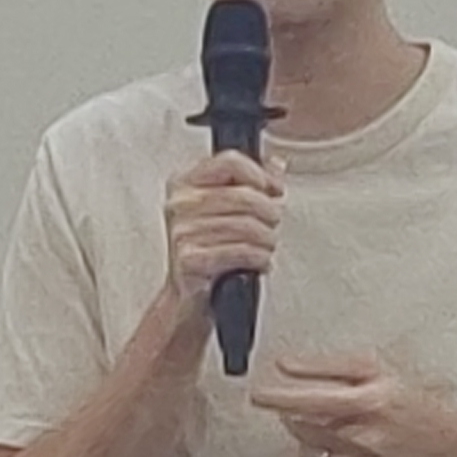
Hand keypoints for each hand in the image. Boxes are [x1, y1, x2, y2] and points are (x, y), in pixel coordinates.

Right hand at [163, 151, 282, 316]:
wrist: (189, 295)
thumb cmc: (209, 248)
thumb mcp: (227, 208)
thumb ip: (253, 181)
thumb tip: (276, 165)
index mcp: (184, 182)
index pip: (230, 162)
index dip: (260, 174)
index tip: (273, 189)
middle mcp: (180, 203)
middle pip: (245, 196)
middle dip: (270, 212)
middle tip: (273, 222)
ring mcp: (183, 231)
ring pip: (247, 225)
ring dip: (268, 239)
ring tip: (267, 245)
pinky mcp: (191, 259)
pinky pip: (242, 251)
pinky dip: (260, 258)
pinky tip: (260, 261)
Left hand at [252, 357, 456, 456]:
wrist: (448, 445)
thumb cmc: (412, 400)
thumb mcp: (378, 369)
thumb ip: (330, 366)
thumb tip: (286, 365)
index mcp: (371, 397)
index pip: (314, 393)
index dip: (283, 390)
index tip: (261, 387)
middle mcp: (366, 431)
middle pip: (305, 423)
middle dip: (288, 410)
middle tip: (281, 400)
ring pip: (311, 449)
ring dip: (304, 435)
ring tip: (315, 422)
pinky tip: (327, 450)